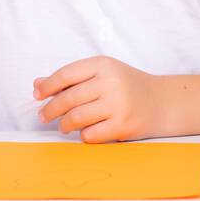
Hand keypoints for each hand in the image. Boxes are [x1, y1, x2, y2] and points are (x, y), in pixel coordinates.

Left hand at [34, 56, 167, 142]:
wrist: (162, 103)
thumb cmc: (127, 87)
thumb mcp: (102, 74)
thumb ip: (71, 79)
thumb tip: (38, 85)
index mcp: (103, 64)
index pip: (66, 74)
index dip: (48, 86)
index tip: (37, 95)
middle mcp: (110, 82)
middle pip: (69, 98)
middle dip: (51, 110)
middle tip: (43, 116)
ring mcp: (118, 104)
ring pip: (77, 117)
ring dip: (65, 124)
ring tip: (64, 126)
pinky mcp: (123, 125)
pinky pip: (90, 134)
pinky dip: (83, 135)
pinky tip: (85, 132)